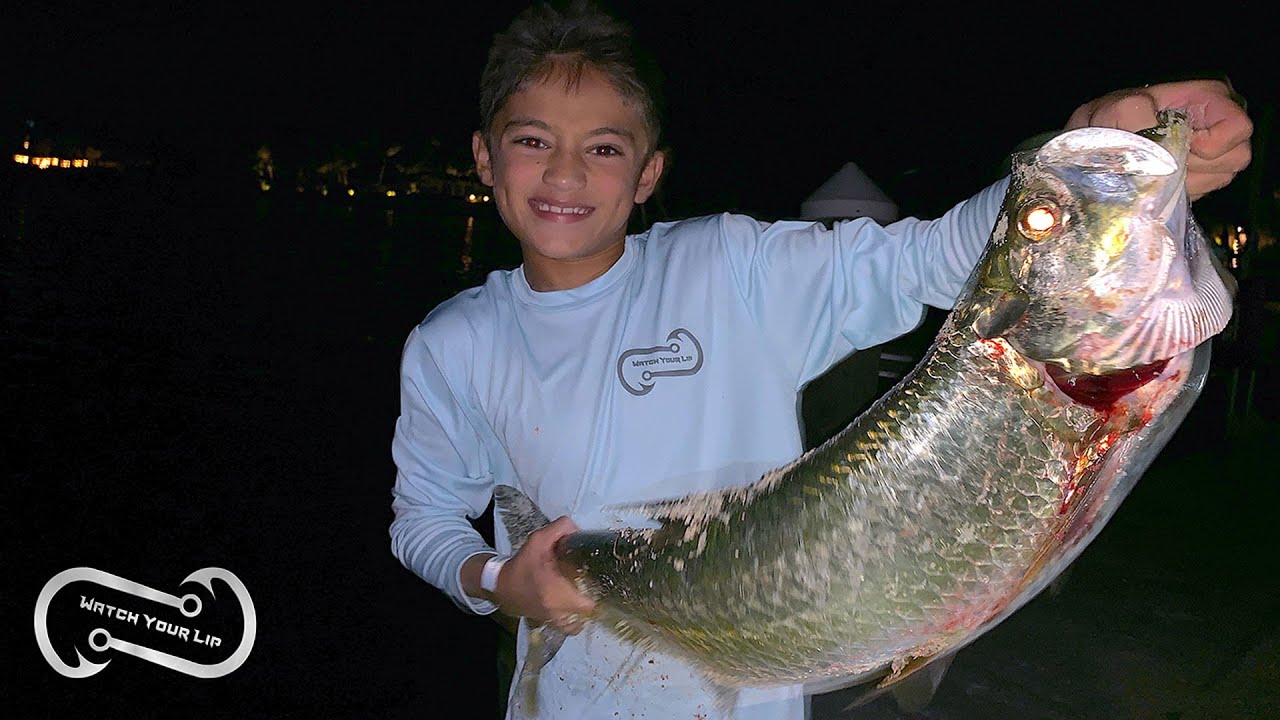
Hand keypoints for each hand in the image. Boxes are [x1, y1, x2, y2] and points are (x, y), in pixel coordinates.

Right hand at [493, 516, 595, 634]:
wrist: (500, 585)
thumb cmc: (522, 565)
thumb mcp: (538, 540)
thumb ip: (560, 529)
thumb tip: (577, 530)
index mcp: (558, 594)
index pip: (590, 603)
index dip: (598, 591)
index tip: (597, 578)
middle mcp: (558, 613)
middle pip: (587, 614)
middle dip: (592, 600)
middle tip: (590, 584)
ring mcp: (553, 622)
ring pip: (578, 624)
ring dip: (582, 612)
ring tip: (582, 596)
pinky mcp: (548, 624)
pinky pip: (568, 627)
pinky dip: (573, 620)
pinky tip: (571, 605)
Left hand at [1066, 79, 1252, 200]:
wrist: (1097, 139)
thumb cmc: (1110, 117)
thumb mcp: (1117, 109)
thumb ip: (1136, 117)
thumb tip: (1159, 149)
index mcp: (1210, 96)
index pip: (1237, 127)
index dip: (1210, 143)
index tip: (1175, 144)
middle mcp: (1222, 122)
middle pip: (1236, 157)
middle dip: (1195, 164)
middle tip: (1162, 160)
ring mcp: (1218, 150)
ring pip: (1222, 177)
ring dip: (1187, 179)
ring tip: (1158, 168)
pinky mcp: (1206, 174)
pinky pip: (1207, 191)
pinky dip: (1182, 190)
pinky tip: (1160, 178)